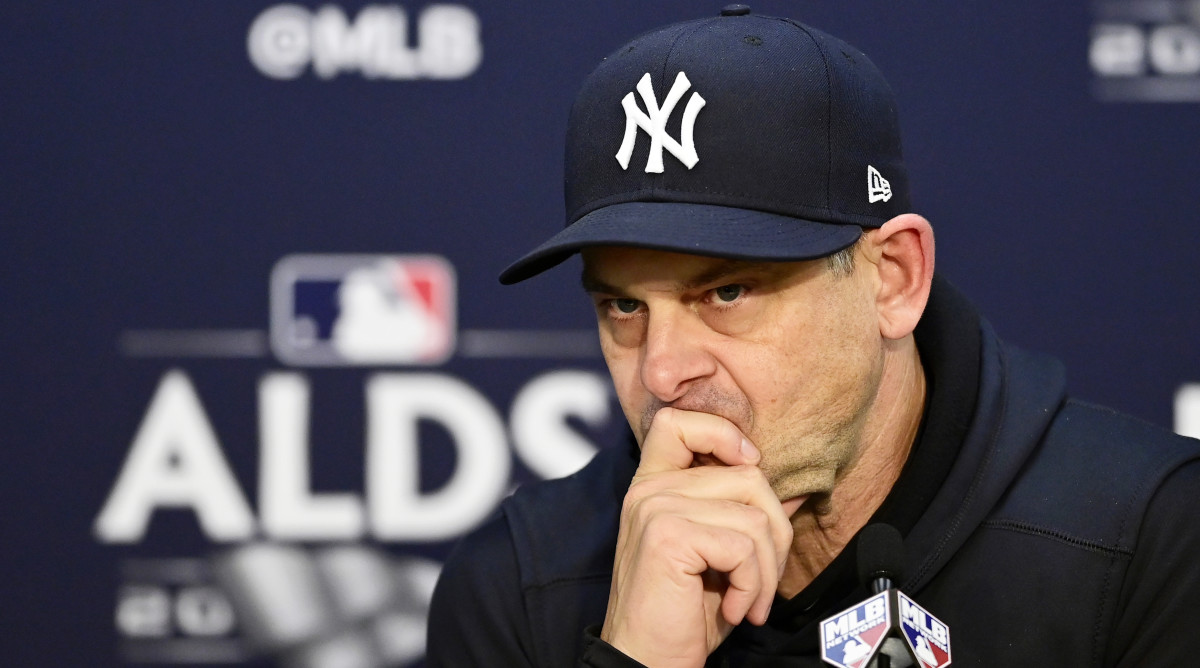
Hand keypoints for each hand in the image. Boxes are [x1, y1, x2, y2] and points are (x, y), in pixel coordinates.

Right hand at [600, 408, 793, 667]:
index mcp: (653, 486)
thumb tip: (794, 493)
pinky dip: (753, 584)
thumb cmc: (683, 613)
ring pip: (754, 515)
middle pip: (748, 475)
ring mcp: (655, 508)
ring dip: (766, 569)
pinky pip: (743, 546)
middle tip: (762, 580)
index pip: (678, 421)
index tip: (746, 470)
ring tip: (748, 600)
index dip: (723, 434)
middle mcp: (648, 490)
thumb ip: (742, 514)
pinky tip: (734, 608)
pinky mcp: (668, 535)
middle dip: (775, 532)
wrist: (648, 661)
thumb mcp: (718, 556)